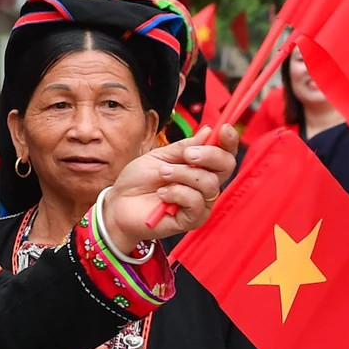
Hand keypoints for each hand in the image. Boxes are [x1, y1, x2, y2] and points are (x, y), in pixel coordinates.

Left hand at [104, 125, 240, 249]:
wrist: (119, 204)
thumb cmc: (138, 180)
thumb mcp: (159, 156)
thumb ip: (184, 147)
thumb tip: (209, 132)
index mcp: (200, 166)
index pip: (224, 153)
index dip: (229, 140)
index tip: (224, 129)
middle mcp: (204, 184)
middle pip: (226, 166)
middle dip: (209, 155)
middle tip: (187, 155)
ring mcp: (200, 203)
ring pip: (209, 184)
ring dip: (183, 174)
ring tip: (162, 175)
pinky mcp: (191, 220)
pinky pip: (196, 202)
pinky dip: (177, 193)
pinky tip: (162, 194)